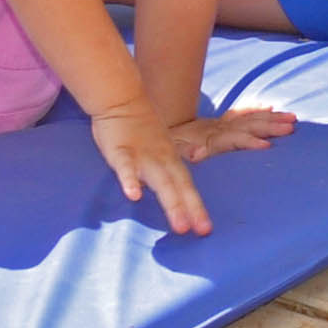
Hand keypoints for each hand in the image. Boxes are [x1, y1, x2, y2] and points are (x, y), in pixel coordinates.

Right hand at [90, 106, 212, 233]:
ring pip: (160, 181)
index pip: (187, 185)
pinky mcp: (120, 151)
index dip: (197, 206)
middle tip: (203, 231)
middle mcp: (162, 159)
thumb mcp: (161, 146)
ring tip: (180, 225)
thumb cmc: (140, 126)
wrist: (121, 97)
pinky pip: (125, 167)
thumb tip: (174, 193)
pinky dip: (130, 180)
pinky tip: (133, 196)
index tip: (206, 229)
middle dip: (192, 208)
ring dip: (171, 202)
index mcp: (170, 158)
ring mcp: (143, 155)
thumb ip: (167, 168)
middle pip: (180, 186)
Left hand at [169, 105, 295, 161]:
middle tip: (291, 127)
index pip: (235, 139)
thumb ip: (187, 152)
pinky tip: (270, 108)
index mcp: (211, 138)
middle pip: (249, 126)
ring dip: (271, 119)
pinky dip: (256, 110)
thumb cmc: (168, 146)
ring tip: (292, 119)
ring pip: (250, 118)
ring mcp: (221, 124)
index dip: (250, 142)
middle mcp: (219, 128)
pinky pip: (242, 114)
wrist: (158, 128)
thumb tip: (196, 155)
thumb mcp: (175, 151)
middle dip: (271, 126)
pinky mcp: (221, 123)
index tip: (267, 145)